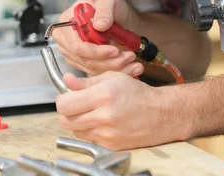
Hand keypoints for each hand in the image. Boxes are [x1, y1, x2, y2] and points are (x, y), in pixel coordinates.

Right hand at [52, 0, 142, 75]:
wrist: (117, 17)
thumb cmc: (109, 6)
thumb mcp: (108, 0)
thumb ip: (104, 10)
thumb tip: (99, 25)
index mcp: (67, 22)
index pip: (77, 45)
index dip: (95, 51)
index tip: (115, 50)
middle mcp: (66, 39)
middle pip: (84, 59)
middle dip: (108, 61)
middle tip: (129, 57)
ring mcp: (72, 52)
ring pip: (92, 68)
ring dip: (114, 67)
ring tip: (132, 60)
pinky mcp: (81, 62)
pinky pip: (96, 71)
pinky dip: (114, 71)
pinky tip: (129, 66)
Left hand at [55, 72, 185, 150]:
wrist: (161, 114)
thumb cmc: (138, 94)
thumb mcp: (112, 78)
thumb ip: (86, 82)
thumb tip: (66, 80)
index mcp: (103, 95)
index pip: (64, 104)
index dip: (63, 100)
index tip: (68, 97)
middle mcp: (104, 116)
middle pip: (65, 120)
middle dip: (67, 112)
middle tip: (77, 105)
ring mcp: (107, 134)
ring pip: (75, 131)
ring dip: (78, 122)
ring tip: (92, 113)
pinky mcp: (111, 145)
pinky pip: (88, 139)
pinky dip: (90, 131)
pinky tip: (102, 123)